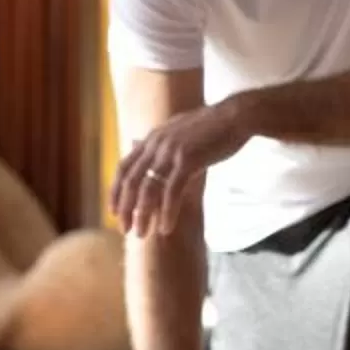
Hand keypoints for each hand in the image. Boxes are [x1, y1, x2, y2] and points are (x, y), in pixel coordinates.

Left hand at [109, 101, 249, 237]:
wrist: (235, 116)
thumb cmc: (210, 126)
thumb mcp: (177, 130)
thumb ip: (157, 142)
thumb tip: (136, 145)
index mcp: (152, 138)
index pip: (124, 167)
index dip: (115, 190)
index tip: (114, 211)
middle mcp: (156, 144)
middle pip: (131, 181)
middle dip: (125, 208)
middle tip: (124, 229)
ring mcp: (171, 151)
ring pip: (148, 189)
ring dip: (142, 214)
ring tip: (142, 233)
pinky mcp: (188, 160)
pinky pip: (172, 192)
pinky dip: (167, 212)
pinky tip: (166, 227)